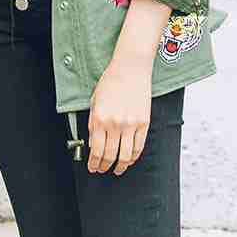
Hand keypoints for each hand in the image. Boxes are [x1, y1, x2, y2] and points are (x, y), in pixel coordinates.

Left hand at [85, 59, 151, 174]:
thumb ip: (92, 123)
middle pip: (109, 156)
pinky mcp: (143, 123)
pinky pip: (138, 147)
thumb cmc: (112, 80)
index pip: (96, 150)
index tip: (92, 167)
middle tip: (102, 170)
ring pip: (125, 156)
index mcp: (100, 118)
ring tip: (117, 169)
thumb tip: (93, 144)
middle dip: (104, 167)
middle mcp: (114, 123)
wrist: (131, 67)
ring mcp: (130, 124)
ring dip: (120, 167)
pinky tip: (129, 159)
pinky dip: (133, 157)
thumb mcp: (95, 100)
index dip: (93, 163)